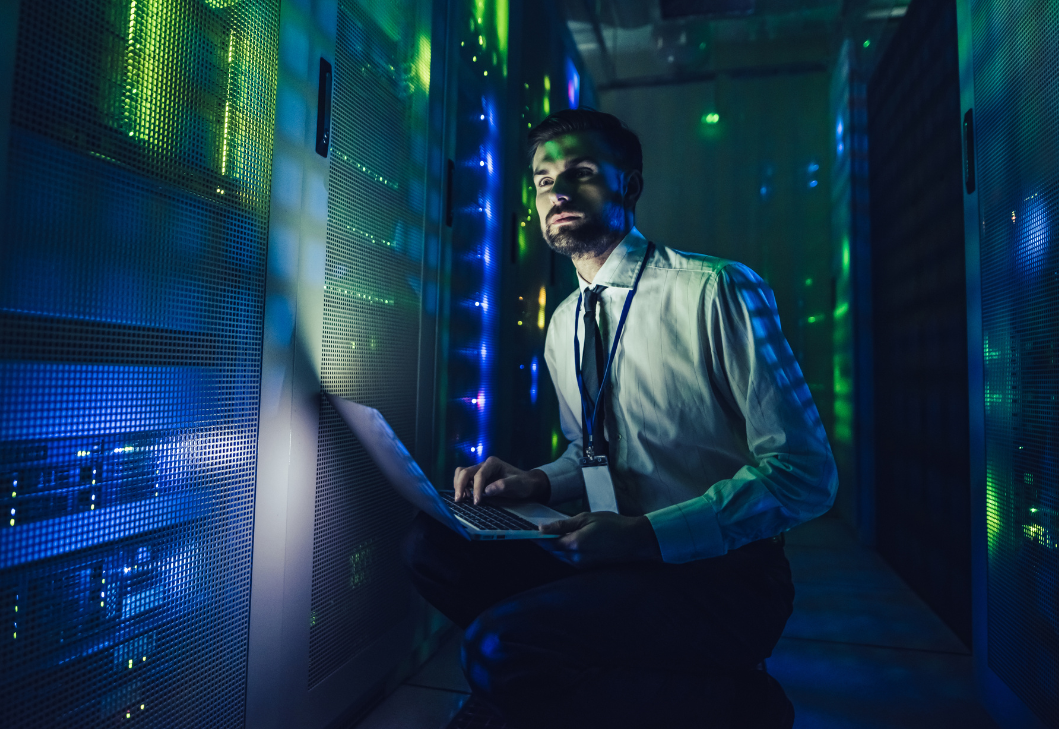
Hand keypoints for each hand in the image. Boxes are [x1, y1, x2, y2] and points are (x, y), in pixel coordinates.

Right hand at [453, 456, 549, 504]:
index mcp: (492, 463)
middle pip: (465, 471)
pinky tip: (466, 497)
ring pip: (461, 473)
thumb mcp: (516, 484)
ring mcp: (479, 471)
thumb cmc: (522, 483)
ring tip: (462, 498)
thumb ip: (502, 486)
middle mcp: (483, 465)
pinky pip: (464, 480)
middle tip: (459, 500)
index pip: (479, 474)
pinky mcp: (477, 478)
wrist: (526, 483)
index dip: (476, 488)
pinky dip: (461, 487)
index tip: (476, 501)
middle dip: (460, 485)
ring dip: (458, 485)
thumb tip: (486, 491)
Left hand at [537, 512, 661, 567]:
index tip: (528, 529)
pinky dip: (565, 550)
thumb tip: (541, 528)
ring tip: (554, 532)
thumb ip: (562, 525)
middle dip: (545, 541)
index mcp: (573, 545)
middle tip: (540, 528)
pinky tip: (569, 540)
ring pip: (560, 556)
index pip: (547, 543)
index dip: (536, 537)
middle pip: (552, 551)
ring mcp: (582, 565)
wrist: (634, 540)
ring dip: (555, 546)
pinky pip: (570, 559)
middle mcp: (575, 558)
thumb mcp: (586, 518)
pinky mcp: (588, 567)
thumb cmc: (612, 524)